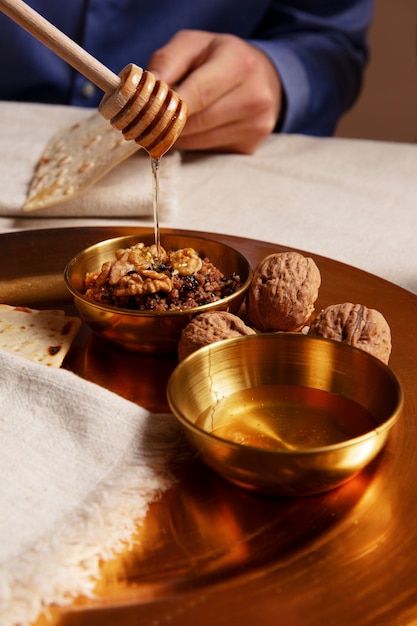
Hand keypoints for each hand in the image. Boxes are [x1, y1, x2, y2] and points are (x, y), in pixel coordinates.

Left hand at [147, 30, 282, 153]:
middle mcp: (254, 97)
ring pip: (198, 142)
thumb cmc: (219, 59)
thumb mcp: (194, 45)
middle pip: (196, 122)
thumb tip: (143, 90)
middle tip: (146, 120)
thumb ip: (167, 62)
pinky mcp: (250, 146)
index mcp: (239, 63)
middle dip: (166, 123)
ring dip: (177, 135)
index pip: (198, 94)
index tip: (143, 112)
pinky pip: (208, 151)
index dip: (167, 106)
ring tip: (171, 121)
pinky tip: (195, 128)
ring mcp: (255, 125)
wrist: (263, 79)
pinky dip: (193, 143)